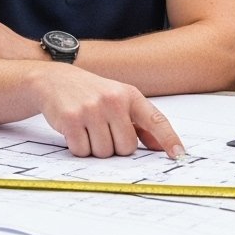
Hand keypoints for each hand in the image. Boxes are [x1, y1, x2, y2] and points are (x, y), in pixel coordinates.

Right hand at [32, 68, 185, 158]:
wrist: (54, 81)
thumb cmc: (92, 93)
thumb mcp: (119, 100)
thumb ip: (141, 123)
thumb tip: (161, 147)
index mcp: (130, 95)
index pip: (156, 120)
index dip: (169, 139)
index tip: (179, 154)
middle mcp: (113, 100)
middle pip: (126, 148)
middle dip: (115, 147)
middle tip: (103, 132)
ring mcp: (91, 109)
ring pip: (104, 153)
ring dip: (95, 148)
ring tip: (88, 129)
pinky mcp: (71, 119)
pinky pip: (82, 151)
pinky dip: (78, 147)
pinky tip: (75, 131)